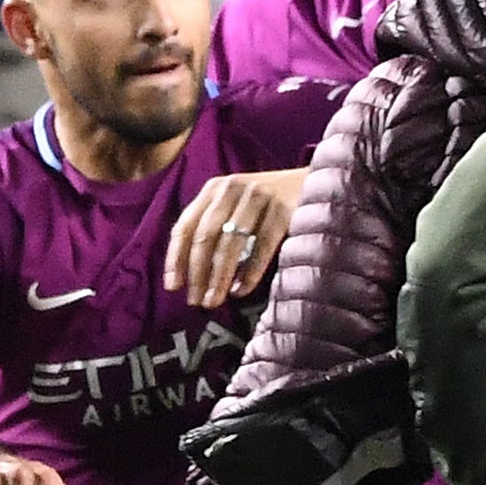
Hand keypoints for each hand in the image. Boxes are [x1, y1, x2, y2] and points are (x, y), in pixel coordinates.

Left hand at [163, 167, 306, 307]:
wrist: (313, 183)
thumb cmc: (266, 205)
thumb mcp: (233, 207)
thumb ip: (213, 229)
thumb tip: (191, 276)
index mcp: (213, 189)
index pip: (185, 226)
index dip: (176, 258)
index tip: (173, 286)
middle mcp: (231, 189)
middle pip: (205, 236)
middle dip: (198, 273)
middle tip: (196, 301)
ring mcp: (258, 196)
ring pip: (231, 243)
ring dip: (219, 276)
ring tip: (215, 300)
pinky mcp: (283, 208)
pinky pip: (262, 246)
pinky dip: (250, 272)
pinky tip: (240, 290)